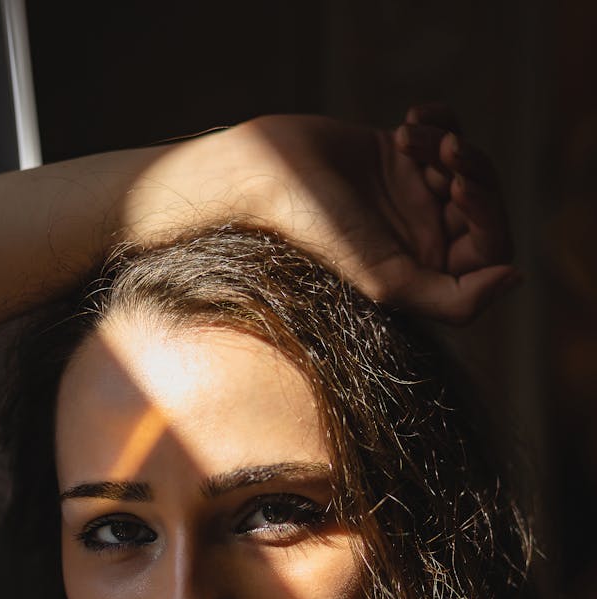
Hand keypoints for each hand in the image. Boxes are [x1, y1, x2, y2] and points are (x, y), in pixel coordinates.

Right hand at [124, 106, 516, 323]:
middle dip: (476, 173)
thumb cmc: (318, 236)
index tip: (458, 188)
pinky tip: (409, 118)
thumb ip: (454, 298)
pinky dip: (441, 119)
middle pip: (488, 206)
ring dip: (453, 143)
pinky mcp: (402, 155)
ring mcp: (415, 195)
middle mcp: (424, 238)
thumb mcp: (388, 280)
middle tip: (446, 154)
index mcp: (426, 273)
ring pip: (472, 167)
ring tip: (412, 134)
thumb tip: (515, 277)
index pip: (492, 252)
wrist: (265, 177)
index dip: (490, 218)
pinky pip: (449, 133)